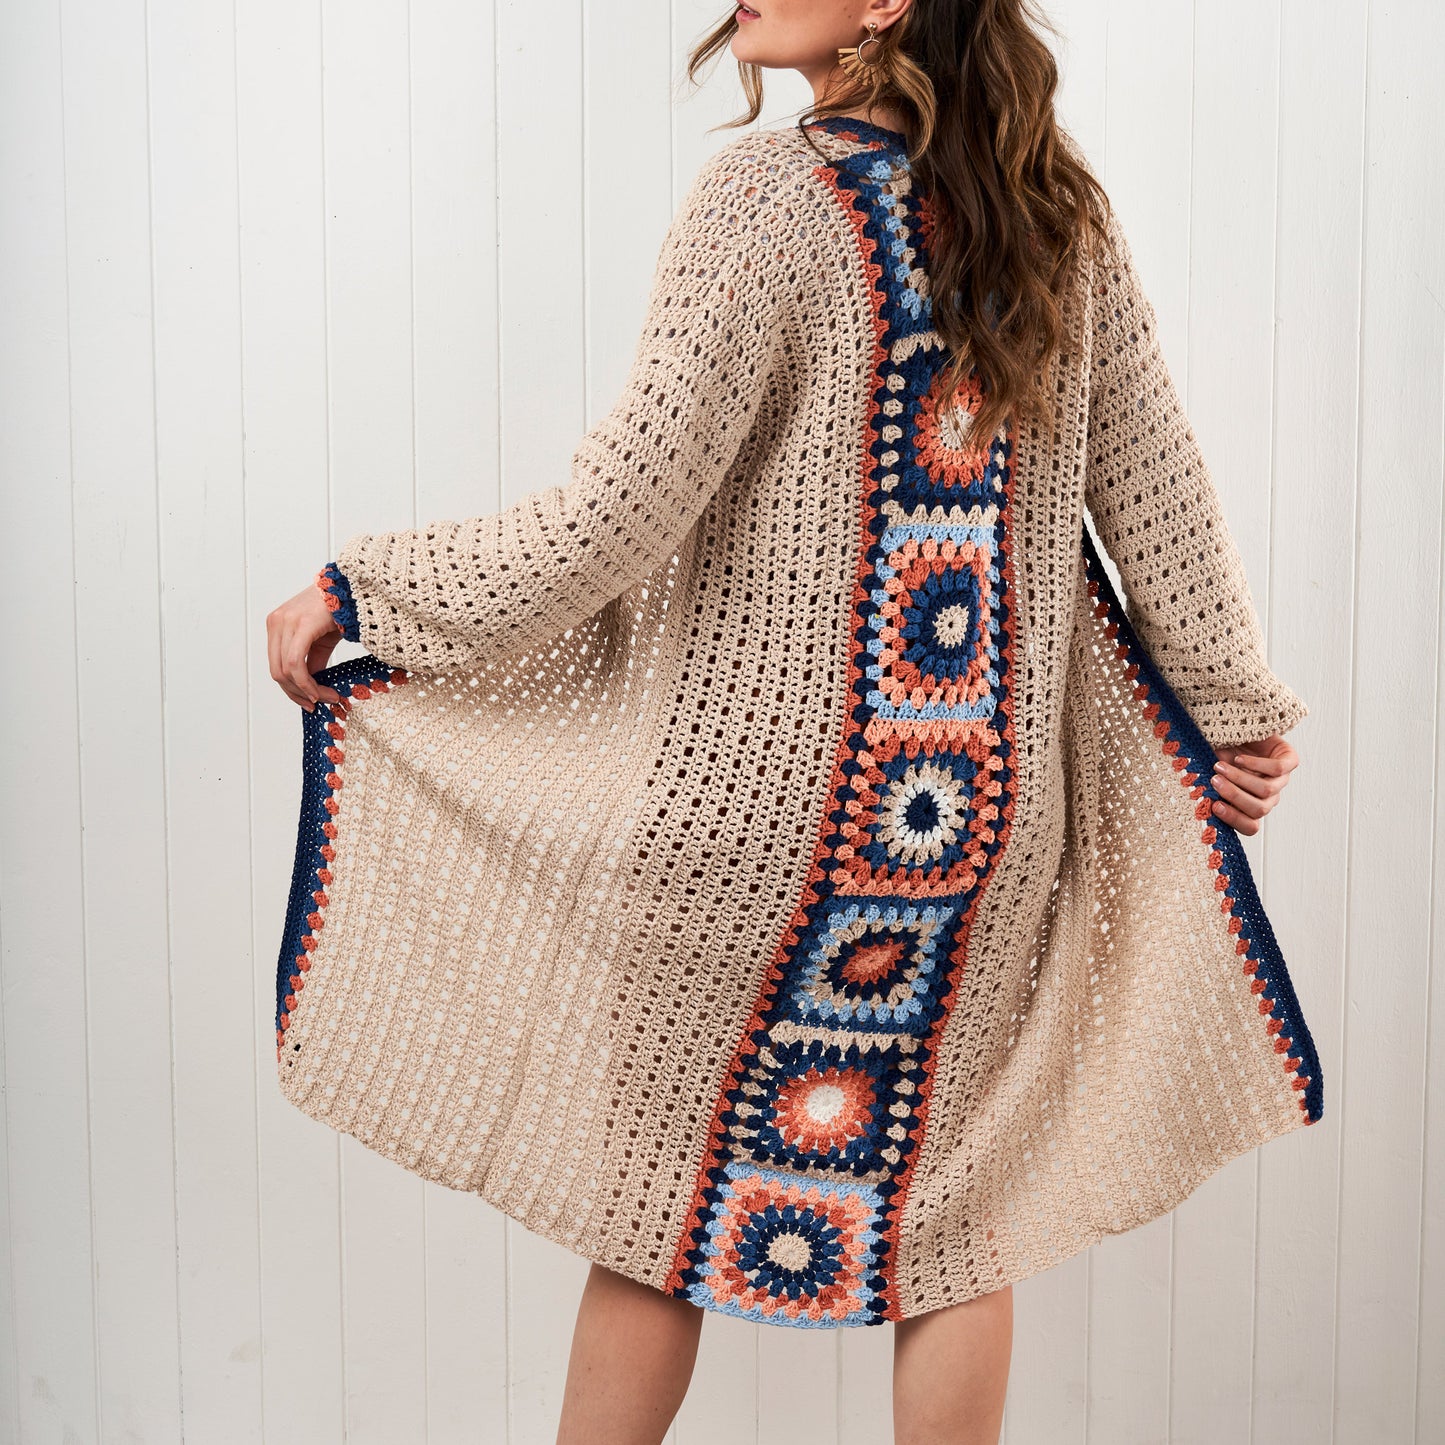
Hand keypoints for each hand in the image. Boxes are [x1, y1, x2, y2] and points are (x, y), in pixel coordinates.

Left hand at [267, 577, 346, 712]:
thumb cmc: (338, 610)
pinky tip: (321, 691)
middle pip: (277, 671)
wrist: (351, 587)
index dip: (291, 689)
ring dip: (306, 691)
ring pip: (286, 671)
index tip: (309, 701)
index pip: (276, 665)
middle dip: (297, 693)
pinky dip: (307, 683)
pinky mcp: (300, 625)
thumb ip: (312, 661)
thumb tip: (311, 686)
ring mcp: (285, 623)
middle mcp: (276, 623)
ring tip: (327, 697)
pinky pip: (296, 664)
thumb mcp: (320, 639)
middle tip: (317, 704)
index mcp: (277, 625)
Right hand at [1209, 735, 1298, 835]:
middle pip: (1259, 810)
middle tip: (1214, 781)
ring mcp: (1281, 779)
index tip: (1214, 805)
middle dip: (1234, 796)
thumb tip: (1196, 798)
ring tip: (1220, 767)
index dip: (1234, 820)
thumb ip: (1207, 787)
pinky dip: (1255, 765)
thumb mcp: (1211, 773)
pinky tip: (1239, 759)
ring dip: (1240, 779)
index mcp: (1251, 805)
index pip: (1250, 826)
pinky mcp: (1289, 760)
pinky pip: (1277, 769)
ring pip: (1266, 791)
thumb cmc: (1222, 754)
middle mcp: (1268, 797)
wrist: (1238, 729)